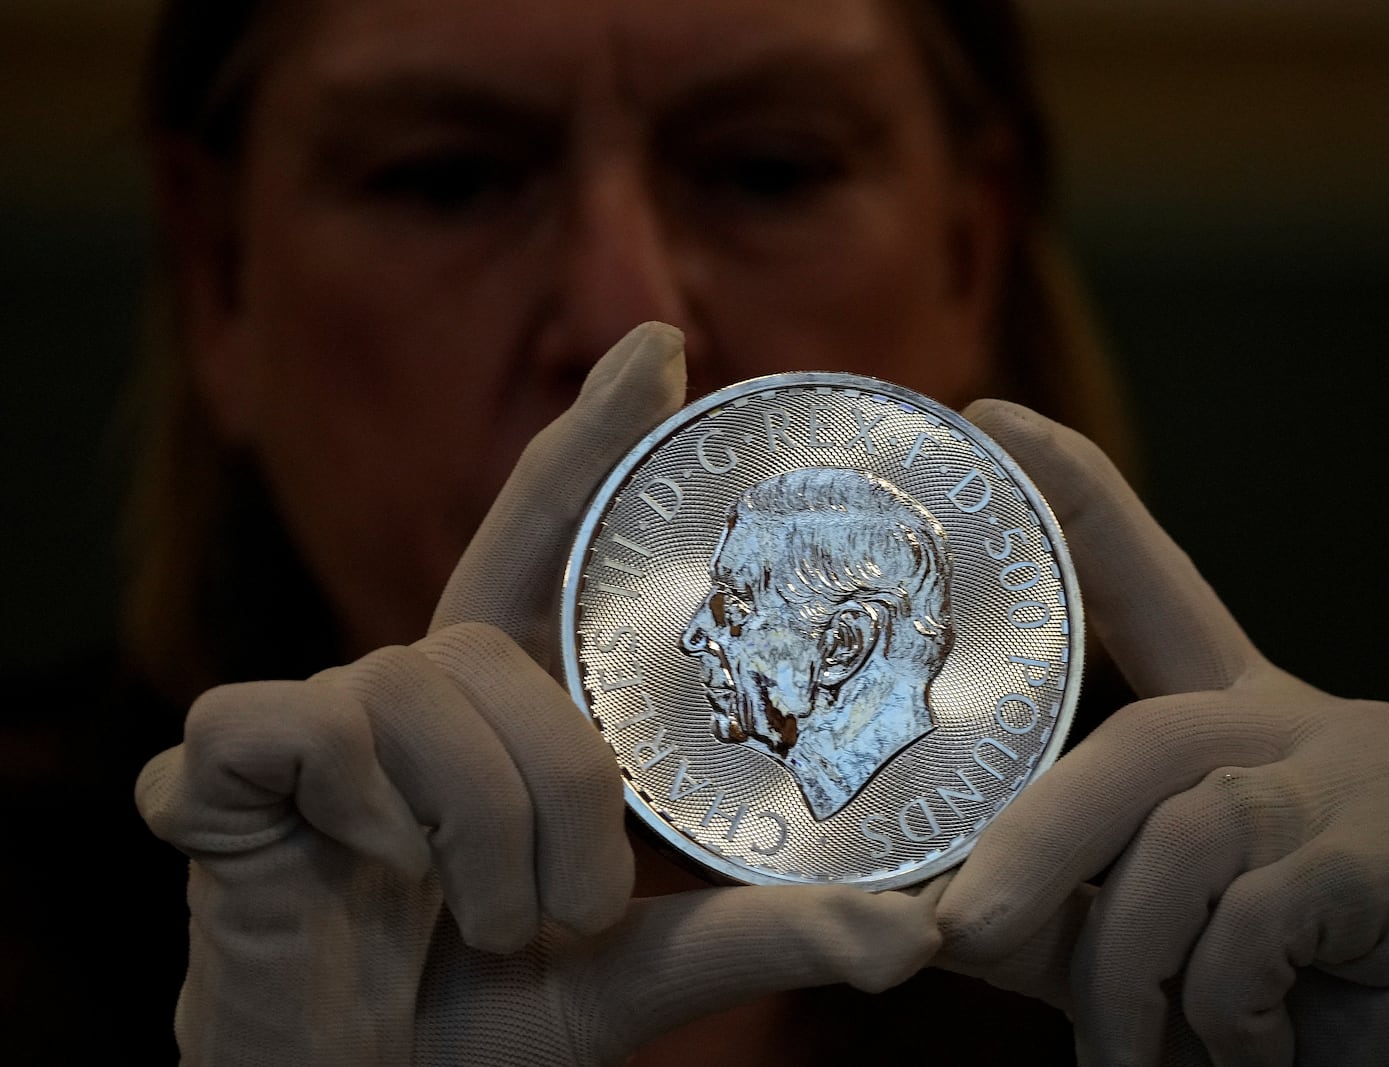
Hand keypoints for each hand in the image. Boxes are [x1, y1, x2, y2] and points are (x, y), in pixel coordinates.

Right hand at [136, 323, 939, 1064]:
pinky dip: (369, 828)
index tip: (665, 345)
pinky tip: (363, 881)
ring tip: (478, 926)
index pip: (549, 540)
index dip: (594, 441)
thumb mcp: (632, 966)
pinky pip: (317, 735)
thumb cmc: (478, 1019)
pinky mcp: (227, 753)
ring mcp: (316, 711)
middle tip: (560, 911)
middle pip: (506, 649)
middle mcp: (412, 685)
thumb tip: (916, 935)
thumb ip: (762, 935)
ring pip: (422, 693)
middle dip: (556, 788)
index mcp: (503, 708)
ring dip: (479, 839)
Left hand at [934, 400, 1388, 1065]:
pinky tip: (1247, 1042)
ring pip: (1189, 830)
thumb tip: (913, 895)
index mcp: (1231, 721)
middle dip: (1040, 842)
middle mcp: (1305, 721)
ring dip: (1132, 959)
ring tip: (1127, 1048)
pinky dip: (1222, 1002)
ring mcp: (1371, 777)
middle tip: (963, 929)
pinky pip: (1260, 910)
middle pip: (1142, 736)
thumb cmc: (1243, 1010)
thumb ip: (1036, 888)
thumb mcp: (1113, 936)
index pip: (1148, 584)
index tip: (992, 419)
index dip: (1076, 497)